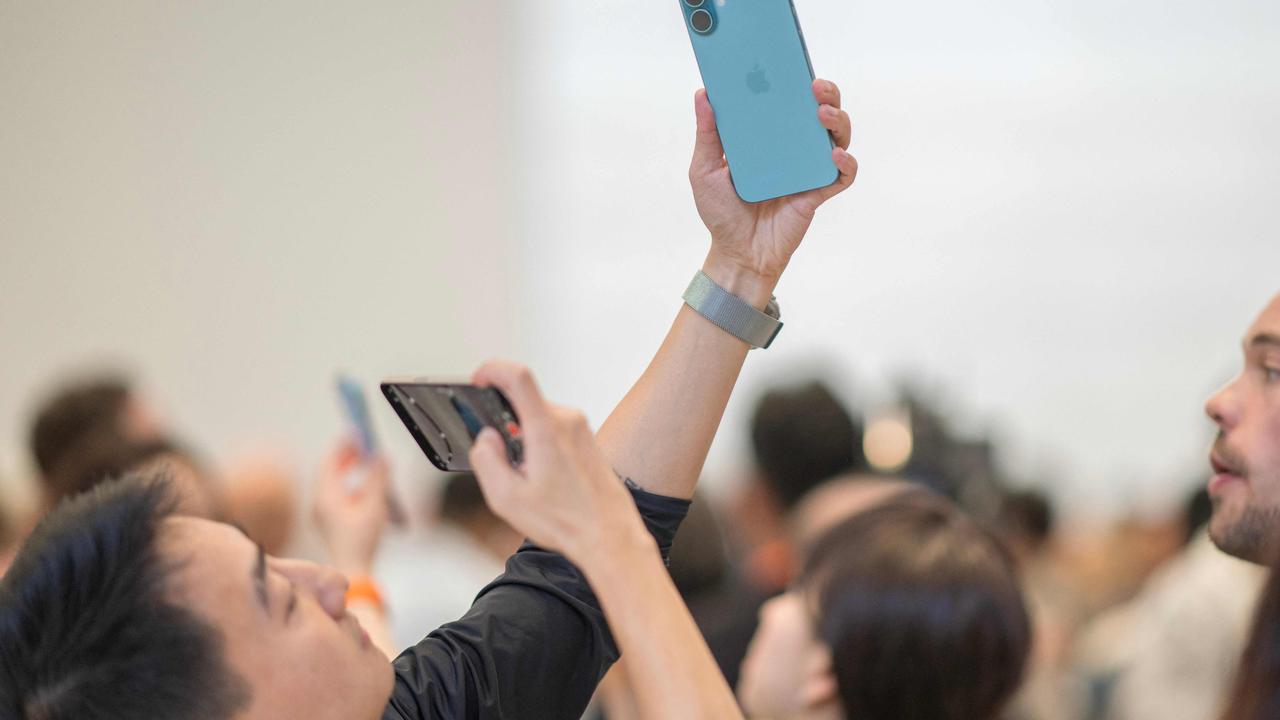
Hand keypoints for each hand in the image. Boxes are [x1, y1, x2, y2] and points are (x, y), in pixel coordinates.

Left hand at [312, 440, 390, 575]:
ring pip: (334, 482)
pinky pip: (339, 494)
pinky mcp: (332, 520)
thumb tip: (381, 456)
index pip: (330, 461)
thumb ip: (378, 477)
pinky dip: (351, 484)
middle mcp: (321, 501)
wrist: (354, 569)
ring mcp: (325, 512)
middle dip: (346, 456)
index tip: (355, 433)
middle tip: (361, 444)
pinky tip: (366, 486)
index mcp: (326, 495)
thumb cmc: (361, 540)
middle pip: (330, 471)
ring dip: (349, 469)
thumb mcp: (374, 504)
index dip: (343, 445)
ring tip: (365, 461)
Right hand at [467, 361, 650, 565]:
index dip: (492, 370)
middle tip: (500, 457)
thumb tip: (486, 438)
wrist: (610, 536)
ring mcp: (581, 429)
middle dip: (504, 423)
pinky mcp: (587, 440)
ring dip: (523, 438)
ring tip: (526, 477)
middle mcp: (568, 421)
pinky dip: (539, 445)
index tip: (478, 380)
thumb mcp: (507, 498)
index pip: (518, 377)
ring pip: (538, 418)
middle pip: (525, 401)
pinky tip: (543, 479)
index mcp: (547, 428)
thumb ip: (486, 460)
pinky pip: (554, 430)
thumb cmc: (567, 521)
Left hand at [690, 78, 857, 304]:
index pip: (788, 104)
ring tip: (821, 114)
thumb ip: (707, 134)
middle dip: (826, 94)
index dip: (796, 83)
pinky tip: (834, 154)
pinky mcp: (818, 193)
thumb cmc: (721, 213)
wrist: (736, 254)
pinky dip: (845, 162)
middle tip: (815, 86)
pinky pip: (843, 174)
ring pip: (838, 137)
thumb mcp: (705, 170)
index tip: (793, 67)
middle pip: (820, 113)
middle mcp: (792, 150)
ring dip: (837, 120)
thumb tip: (703, 94)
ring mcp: (808, 171)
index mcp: (768, 139)